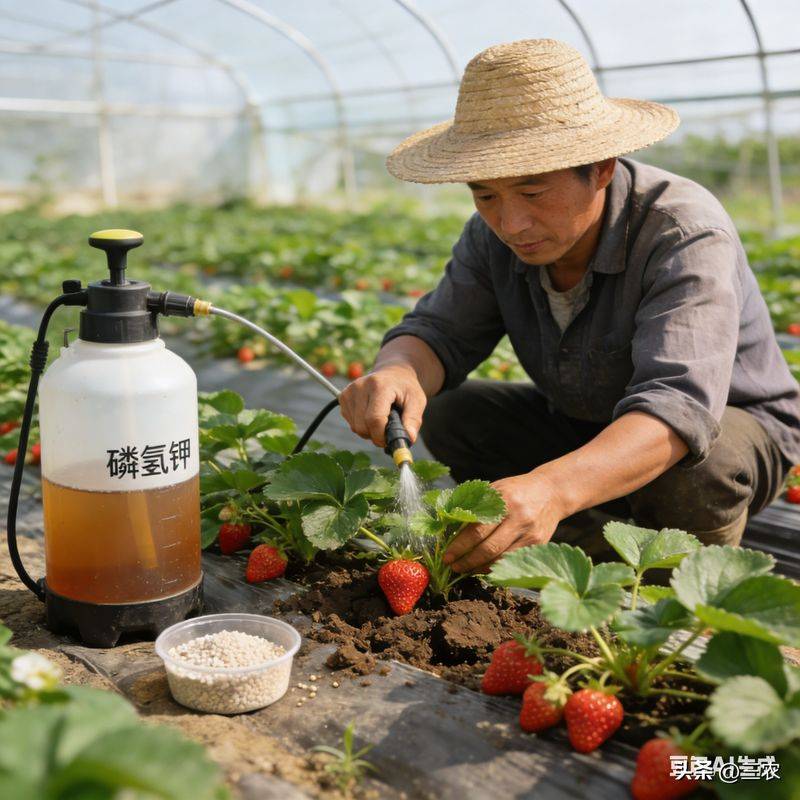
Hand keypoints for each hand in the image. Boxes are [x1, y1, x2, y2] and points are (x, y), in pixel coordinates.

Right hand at [338, 362, 426, 447]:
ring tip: (381, 419)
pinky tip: (371, 415)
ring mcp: (349, 391)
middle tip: (387, 430)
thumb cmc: (405, 388)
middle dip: (376, 435)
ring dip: (369, 431)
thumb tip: (408, 438)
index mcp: (379, 385)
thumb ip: (413, 420)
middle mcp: (360, 386)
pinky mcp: (343, 397)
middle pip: (362, 426)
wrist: (393, 373)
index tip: (390, 440)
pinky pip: (350, 423)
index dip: (381, 436)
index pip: (374, 419)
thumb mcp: (417, 401)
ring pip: (355, 427)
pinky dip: (362, 425)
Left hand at [444, 471, 565, 573]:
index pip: (477, 530)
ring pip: (500, 559)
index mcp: (504, 501)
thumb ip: (475, 507)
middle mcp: (519, 518)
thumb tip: (449, 528)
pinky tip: (483, 567)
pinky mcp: (538, 545)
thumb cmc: (515, 491)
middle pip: (488, 549)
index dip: (459, 546)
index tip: (447, 556)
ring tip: (465, 569)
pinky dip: (496, 567)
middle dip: (467, 561)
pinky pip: (512, 561)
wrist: (551, 492)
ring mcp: (530, 533)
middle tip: (453, 566)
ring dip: (479, 568)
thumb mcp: (495, 490)